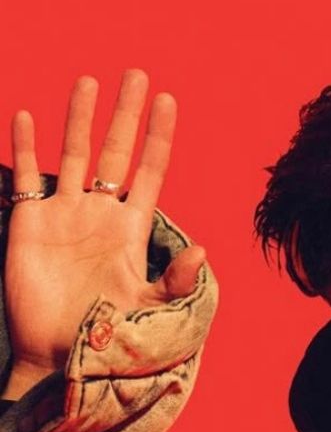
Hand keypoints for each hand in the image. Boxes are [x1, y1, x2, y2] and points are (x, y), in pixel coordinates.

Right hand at [4, 70, 204, 398]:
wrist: (62, 358)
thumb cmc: (111, 338)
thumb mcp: (150, 306)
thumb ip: (175, 279)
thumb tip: (202, 250)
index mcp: (133, 227)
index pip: (150, 169)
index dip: (160, 136)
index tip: (169, 100)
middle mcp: (101, 213)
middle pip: (115, 150)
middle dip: (125, 113)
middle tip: (136, 74)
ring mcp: (65, 215)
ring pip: (72, 154)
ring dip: (79, 118)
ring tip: (88, 81)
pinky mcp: (30, 224)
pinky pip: (27, 177)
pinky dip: (26, 147)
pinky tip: (28, 116)